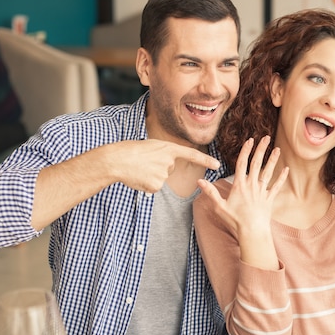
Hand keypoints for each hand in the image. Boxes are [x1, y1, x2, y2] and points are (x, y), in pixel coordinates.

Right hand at [106, 139, 220, 192]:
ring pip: (161, 178)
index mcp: (168, 148)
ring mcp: (163, 175)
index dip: (205, 160)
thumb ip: (162, 155)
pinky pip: (154, 187)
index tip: (217, 165)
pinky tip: (138, 177)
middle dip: (158, 167)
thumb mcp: (151, 147)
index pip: (191, 154)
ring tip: (139, 168)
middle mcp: (169, 162)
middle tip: (144, 162)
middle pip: (170, 169)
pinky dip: (146, 184)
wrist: (117, 160)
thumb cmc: (131, 151)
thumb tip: (165, 170)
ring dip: (151, 175)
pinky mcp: (156, 186)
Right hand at [197, 136, 287, 268]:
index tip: (250, 140)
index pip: (242, 163)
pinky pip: (277, 186)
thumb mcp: (219, 206)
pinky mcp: (269, 199)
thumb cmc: (235, 221)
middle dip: (261, 149)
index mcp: (239, 185)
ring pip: (268, 172)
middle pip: (257, 163)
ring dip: (273, 160)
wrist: (252, 232)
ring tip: (277, 149)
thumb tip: (199, 181)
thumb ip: (210, 192)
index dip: (246, 150)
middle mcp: (252, 185)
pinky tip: (286, 169)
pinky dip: (282, 178)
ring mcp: (262, 191)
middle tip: (265, 137)